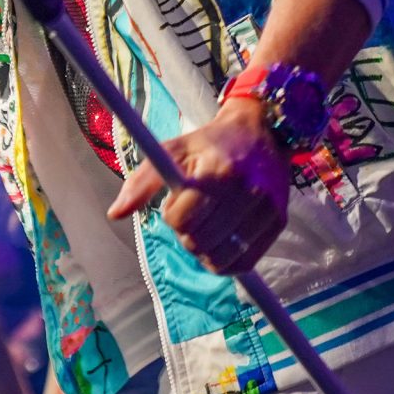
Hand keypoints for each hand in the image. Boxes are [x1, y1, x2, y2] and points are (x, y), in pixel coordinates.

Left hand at [107, 100, 289, 275]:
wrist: (262, 130)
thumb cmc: (210, 143)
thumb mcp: (173, 151)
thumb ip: (142, 182)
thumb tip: (114, 214)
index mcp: (217, 171)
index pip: (180, 220)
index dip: (172, 215)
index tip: (177, 201)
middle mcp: (246, 190)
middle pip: (199, 242)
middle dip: (187, 234)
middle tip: (193, 215)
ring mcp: (266, 208)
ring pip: (220, 258)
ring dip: (205, 251)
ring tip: (207, 227)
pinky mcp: (278, 222)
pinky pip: (244, 263)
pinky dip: (227, 262)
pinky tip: (222, 242)